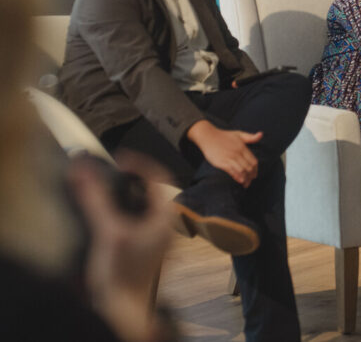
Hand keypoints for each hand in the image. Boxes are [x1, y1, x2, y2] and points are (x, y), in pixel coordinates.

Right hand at [68, 156, 172, 341]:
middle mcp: (167, 225)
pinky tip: (108, 216)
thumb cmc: (123, 276)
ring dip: (126, 194)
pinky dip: (124, 210)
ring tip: (107, 190)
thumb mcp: (108, 231)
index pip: (159, 176)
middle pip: (152, 189)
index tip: (117, 160)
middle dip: (130, 178)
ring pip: (145, 205)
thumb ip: (95, 198)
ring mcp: (159, 238)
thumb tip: (83, 170)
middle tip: (110, 172)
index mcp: (165, 217)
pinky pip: (139, 219)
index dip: (138, 163)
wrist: (125, 311)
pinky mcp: (147, 248)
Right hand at [187, 120, 259, 186]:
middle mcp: (237, 153)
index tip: (254, 175)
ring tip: (246, 184)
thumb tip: (261, 134)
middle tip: (250, 181)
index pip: (254, 161)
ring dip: (245, 179)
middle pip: (249, 167)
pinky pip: (232, 171)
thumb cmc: (224, 135)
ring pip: (242, 171)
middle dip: (251, 176)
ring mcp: (229, 158)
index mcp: (243, 148)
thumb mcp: (239, 134)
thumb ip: (251, 137)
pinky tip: (239, 180)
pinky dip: (237, 177)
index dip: (256, 170)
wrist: (208, 136)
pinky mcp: (221, 162)